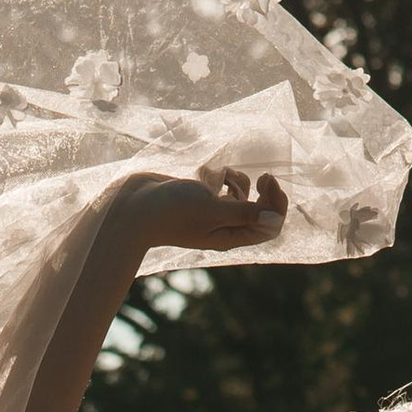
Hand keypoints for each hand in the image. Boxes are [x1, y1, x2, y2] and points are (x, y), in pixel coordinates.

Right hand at [103, 167, 286, 259]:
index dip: (277, 205)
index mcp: (230, 236)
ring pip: (241, 194)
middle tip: (263, 176)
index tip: (269, 182)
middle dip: (264, 192)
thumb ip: (245, 213)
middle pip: (260, 210)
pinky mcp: (201, 197)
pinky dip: (219, 176)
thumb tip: (275, 219)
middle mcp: (224, 227)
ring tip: (218, 179)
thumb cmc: (172, 210)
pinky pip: (222, 185)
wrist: (134, 205)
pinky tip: (204, 175)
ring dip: (236, 181)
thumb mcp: (212, 209)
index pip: (269, 226)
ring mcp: (212, 212)